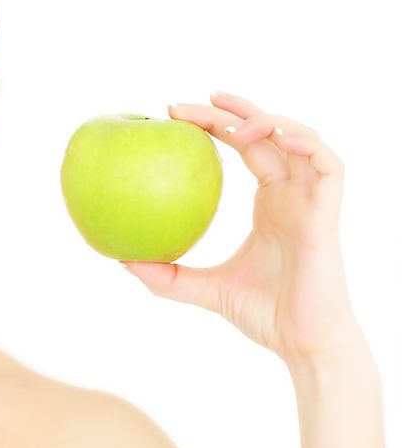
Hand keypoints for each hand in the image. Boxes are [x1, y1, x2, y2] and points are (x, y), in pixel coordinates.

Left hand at [120, 91, 367, 369]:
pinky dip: (306, 144)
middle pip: (266, 133)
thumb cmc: (262, 315)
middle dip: (231, 110)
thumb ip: (165, 275)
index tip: (175, 114)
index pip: (244, 147)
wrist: (302, 343)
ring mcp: (312, 200)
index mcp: (269, 202)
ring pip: (300, 138)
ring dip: (267, 120)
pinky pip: (328, 166)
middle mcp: (292, 193)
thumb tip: (120, 258)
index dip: (216, 124)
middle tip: (186, 104)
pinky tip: (275, 138)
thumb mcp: (201, 288)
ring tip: (228, 121)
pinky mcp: (328, 213)